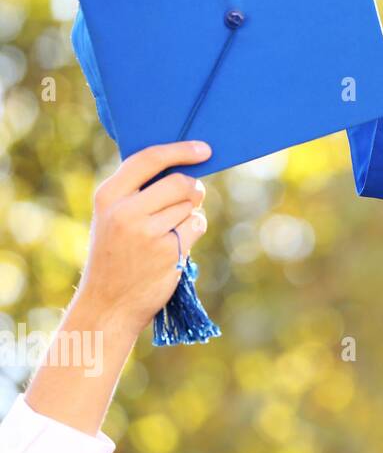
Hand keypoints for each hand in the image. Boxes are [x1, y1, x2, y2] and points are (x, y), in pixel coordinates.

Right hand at [78, 141, 210, 333]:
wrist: (108, 302)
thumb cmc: (116, 254)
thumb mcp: (113, 217)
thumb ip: (139, 191)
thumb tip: (185, 168)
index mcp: (108, 196)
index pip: (149, 159)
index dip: (180, 150)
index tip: (204, 149)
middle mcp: (125, 211)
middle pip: (181, 183)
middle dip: (193, 190)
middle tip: (189, 199)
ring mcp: (147, 232)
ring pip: (191, 206)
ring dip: (189, 215)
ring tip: (167, 233)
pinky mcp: (168, 251)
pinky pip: (196, 225)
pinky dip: (193, 231)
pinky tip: (175, 245)